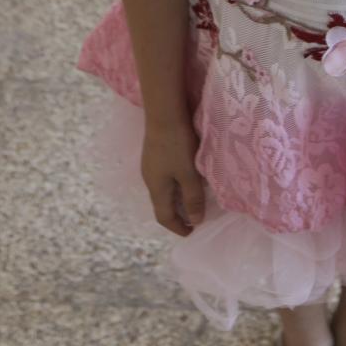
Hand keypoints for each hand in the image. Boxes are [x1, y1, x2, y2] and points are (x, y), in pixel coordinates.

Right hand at [140, 119, 204, 236]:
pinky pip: (164, 178)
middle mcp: (150, 179)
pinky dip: (176, 186)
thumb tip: (195, 221)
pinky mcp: (155, 154)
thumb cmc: (177, 145)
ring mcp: (150, 166)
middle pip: (162, 205)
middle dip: (178, 215)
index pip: (164, 217)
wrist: (164, 113)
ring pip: (163, 191)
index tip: (192, 232)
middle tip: (195, 218)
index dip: (177, 228)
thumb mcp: (188, 174)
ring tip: (194, 200)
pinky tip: (187, 178)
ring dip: (177, 200)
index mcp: (156, 188)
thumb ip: (193, 197)